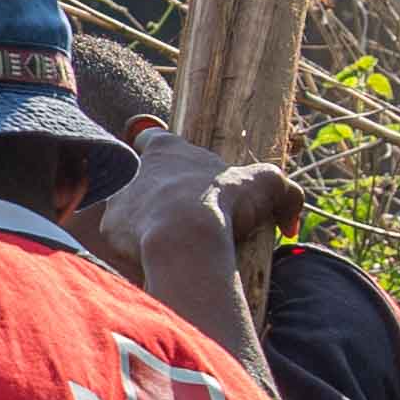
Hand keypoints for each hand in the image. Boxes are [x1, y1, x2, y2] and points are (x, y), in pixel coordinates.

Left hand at [76, 132, 303, 277]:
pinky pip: (119, 240)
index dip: (160, 149)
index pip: (152, 138)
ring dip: (141, 222)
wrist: (184, 238)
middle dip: (152, 194)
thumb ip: (286, 196)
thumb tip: (290, 223)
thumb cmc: (223, 202)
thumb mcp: (268, 186)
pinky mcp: (108, 230)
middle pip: (136, 176)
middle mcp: (134, 168)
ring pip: (124, 208)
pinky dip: (133, 250)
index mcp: (165, 149)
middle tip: (178, 217)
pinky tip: (152, 262)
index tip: (174, 169)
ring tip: (165, 244)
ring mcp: (117, 199)